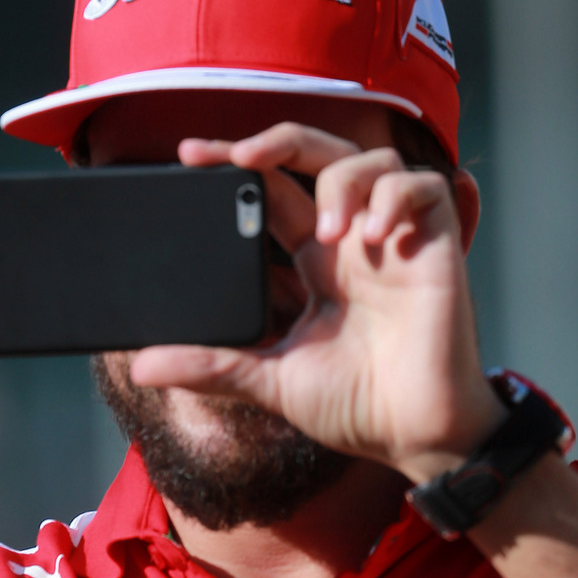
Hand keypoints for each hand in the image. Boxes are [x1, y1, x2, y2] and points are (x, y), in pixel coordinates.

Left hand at [130, 123, 503, 479]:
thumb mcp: (269, 380)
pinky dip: (394, 198)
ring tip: (332, 234)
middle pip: (317, 154)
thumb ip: (211, 366)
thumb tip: (141, 366)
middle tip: (241, 155)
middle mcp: (349, 241)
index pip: (271, 189)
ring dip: (343, 182)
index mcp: (312, 261)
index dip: (236, 162)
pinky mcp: (436, 245)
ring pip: (370, 161)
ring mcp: (392, 239)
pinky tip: (375, 237)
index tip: (189, 155)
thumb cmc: (355, 406)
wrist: (416, 435)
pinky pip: (422, 186)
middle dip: (279, 141)